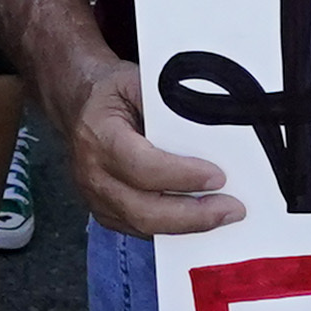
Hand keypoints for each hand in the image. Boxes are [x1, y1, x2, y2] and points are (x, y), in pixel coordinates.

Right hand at [54, 58, 241, 237]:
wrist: (78, 105)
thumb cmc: (111, 93)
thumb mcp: (136, 80)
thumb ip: (168, 100)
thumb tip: (213, 116)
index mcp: (98, 135)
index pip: (142, 166)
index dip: (181, 176)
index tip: (218, 176)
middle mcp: (92, 173)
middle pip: (143, 210)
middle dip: (193, 215)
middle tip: (232, 209)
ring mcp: (95, 198)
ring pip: (144, 226)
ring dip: (188, 226)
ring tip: (223, 215)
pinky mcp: (105, 213)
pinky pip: (142, 230)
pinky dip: (174, 228)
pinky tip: (200, 219)